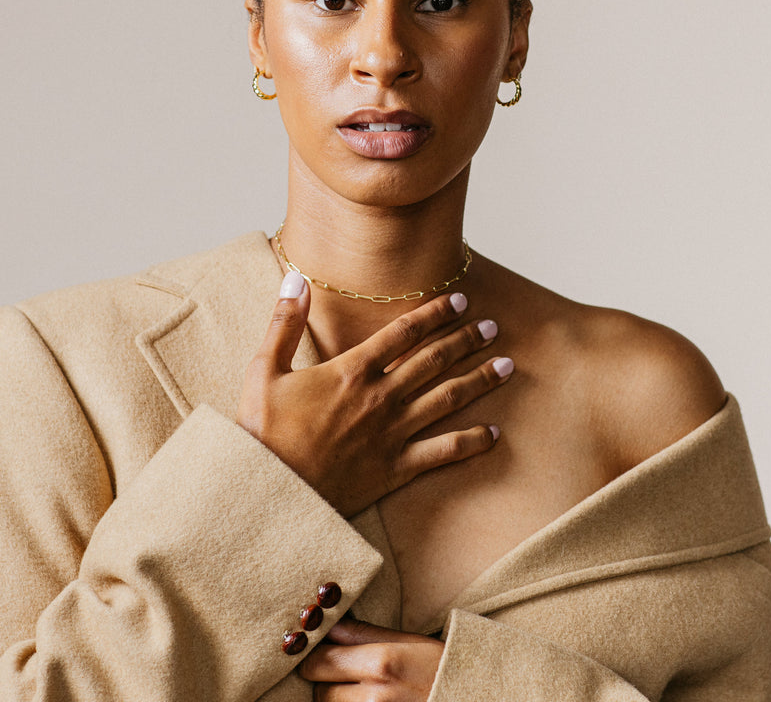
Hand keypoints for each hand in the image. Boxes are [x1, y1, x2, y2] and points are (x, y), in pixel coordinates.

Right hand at [236, 273, 510, 516]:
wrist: (268, 492)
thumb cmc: (262, 431)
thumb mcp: (264, 369)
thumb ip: (285, 322)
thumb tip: (295, 278)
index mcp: (352, 370)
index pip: (404, 332)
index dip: (435, 313)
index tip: (460, 300)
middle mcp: (380, 397)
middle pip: (434, 360)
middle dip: (466, 340)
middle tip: (492, 327)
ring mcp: (392, 433)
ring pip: (447, 399)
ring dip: (479, 380)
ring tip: (507, 365)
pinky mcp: (395, 468)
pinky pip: (442, 452)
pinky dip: (470, 442)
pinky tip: (493, 434)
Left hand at [299, 618, 443, 701]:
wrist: (468, 696)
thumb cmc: (438, 666)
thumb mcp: (405, 641)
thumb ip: (361, 633)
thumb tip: (327, 622)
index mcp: (380, 662)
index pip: (319, 660)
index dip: (312, 655)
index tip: (316, 651)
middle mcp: (374, 696)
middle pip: (319, 691)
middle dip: (323, 681)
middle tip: (338, 672)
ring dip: (336, 700)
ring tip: (355, 688)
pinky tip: (362, 699)